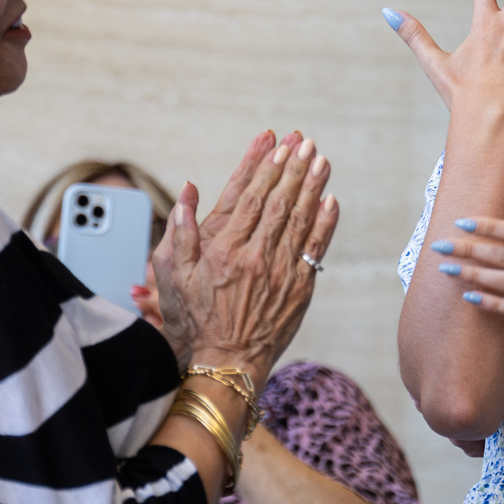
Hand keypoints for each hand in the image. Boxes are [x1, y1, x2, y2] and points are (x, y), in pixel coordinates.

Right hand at [153, 131, 340, 391]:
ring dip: (313, 187)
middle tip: (305, 142)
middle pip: (279, 202)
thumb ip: (180, 233)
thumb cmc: (197, 319)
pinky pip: (314, 249)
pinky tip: (331, 201)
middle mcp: (255, 256)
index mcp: (224, 250)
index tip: (277, 146)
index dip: (266, 169)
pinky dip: (324, 223)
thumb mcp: (173, 277)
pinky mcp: (300, 288)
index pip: (249, 198)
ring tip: (321, 160)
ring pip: (300, 220)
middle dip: (294, 168)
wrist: (227, 361)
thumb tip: (188, 192)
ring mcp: (281, 272)